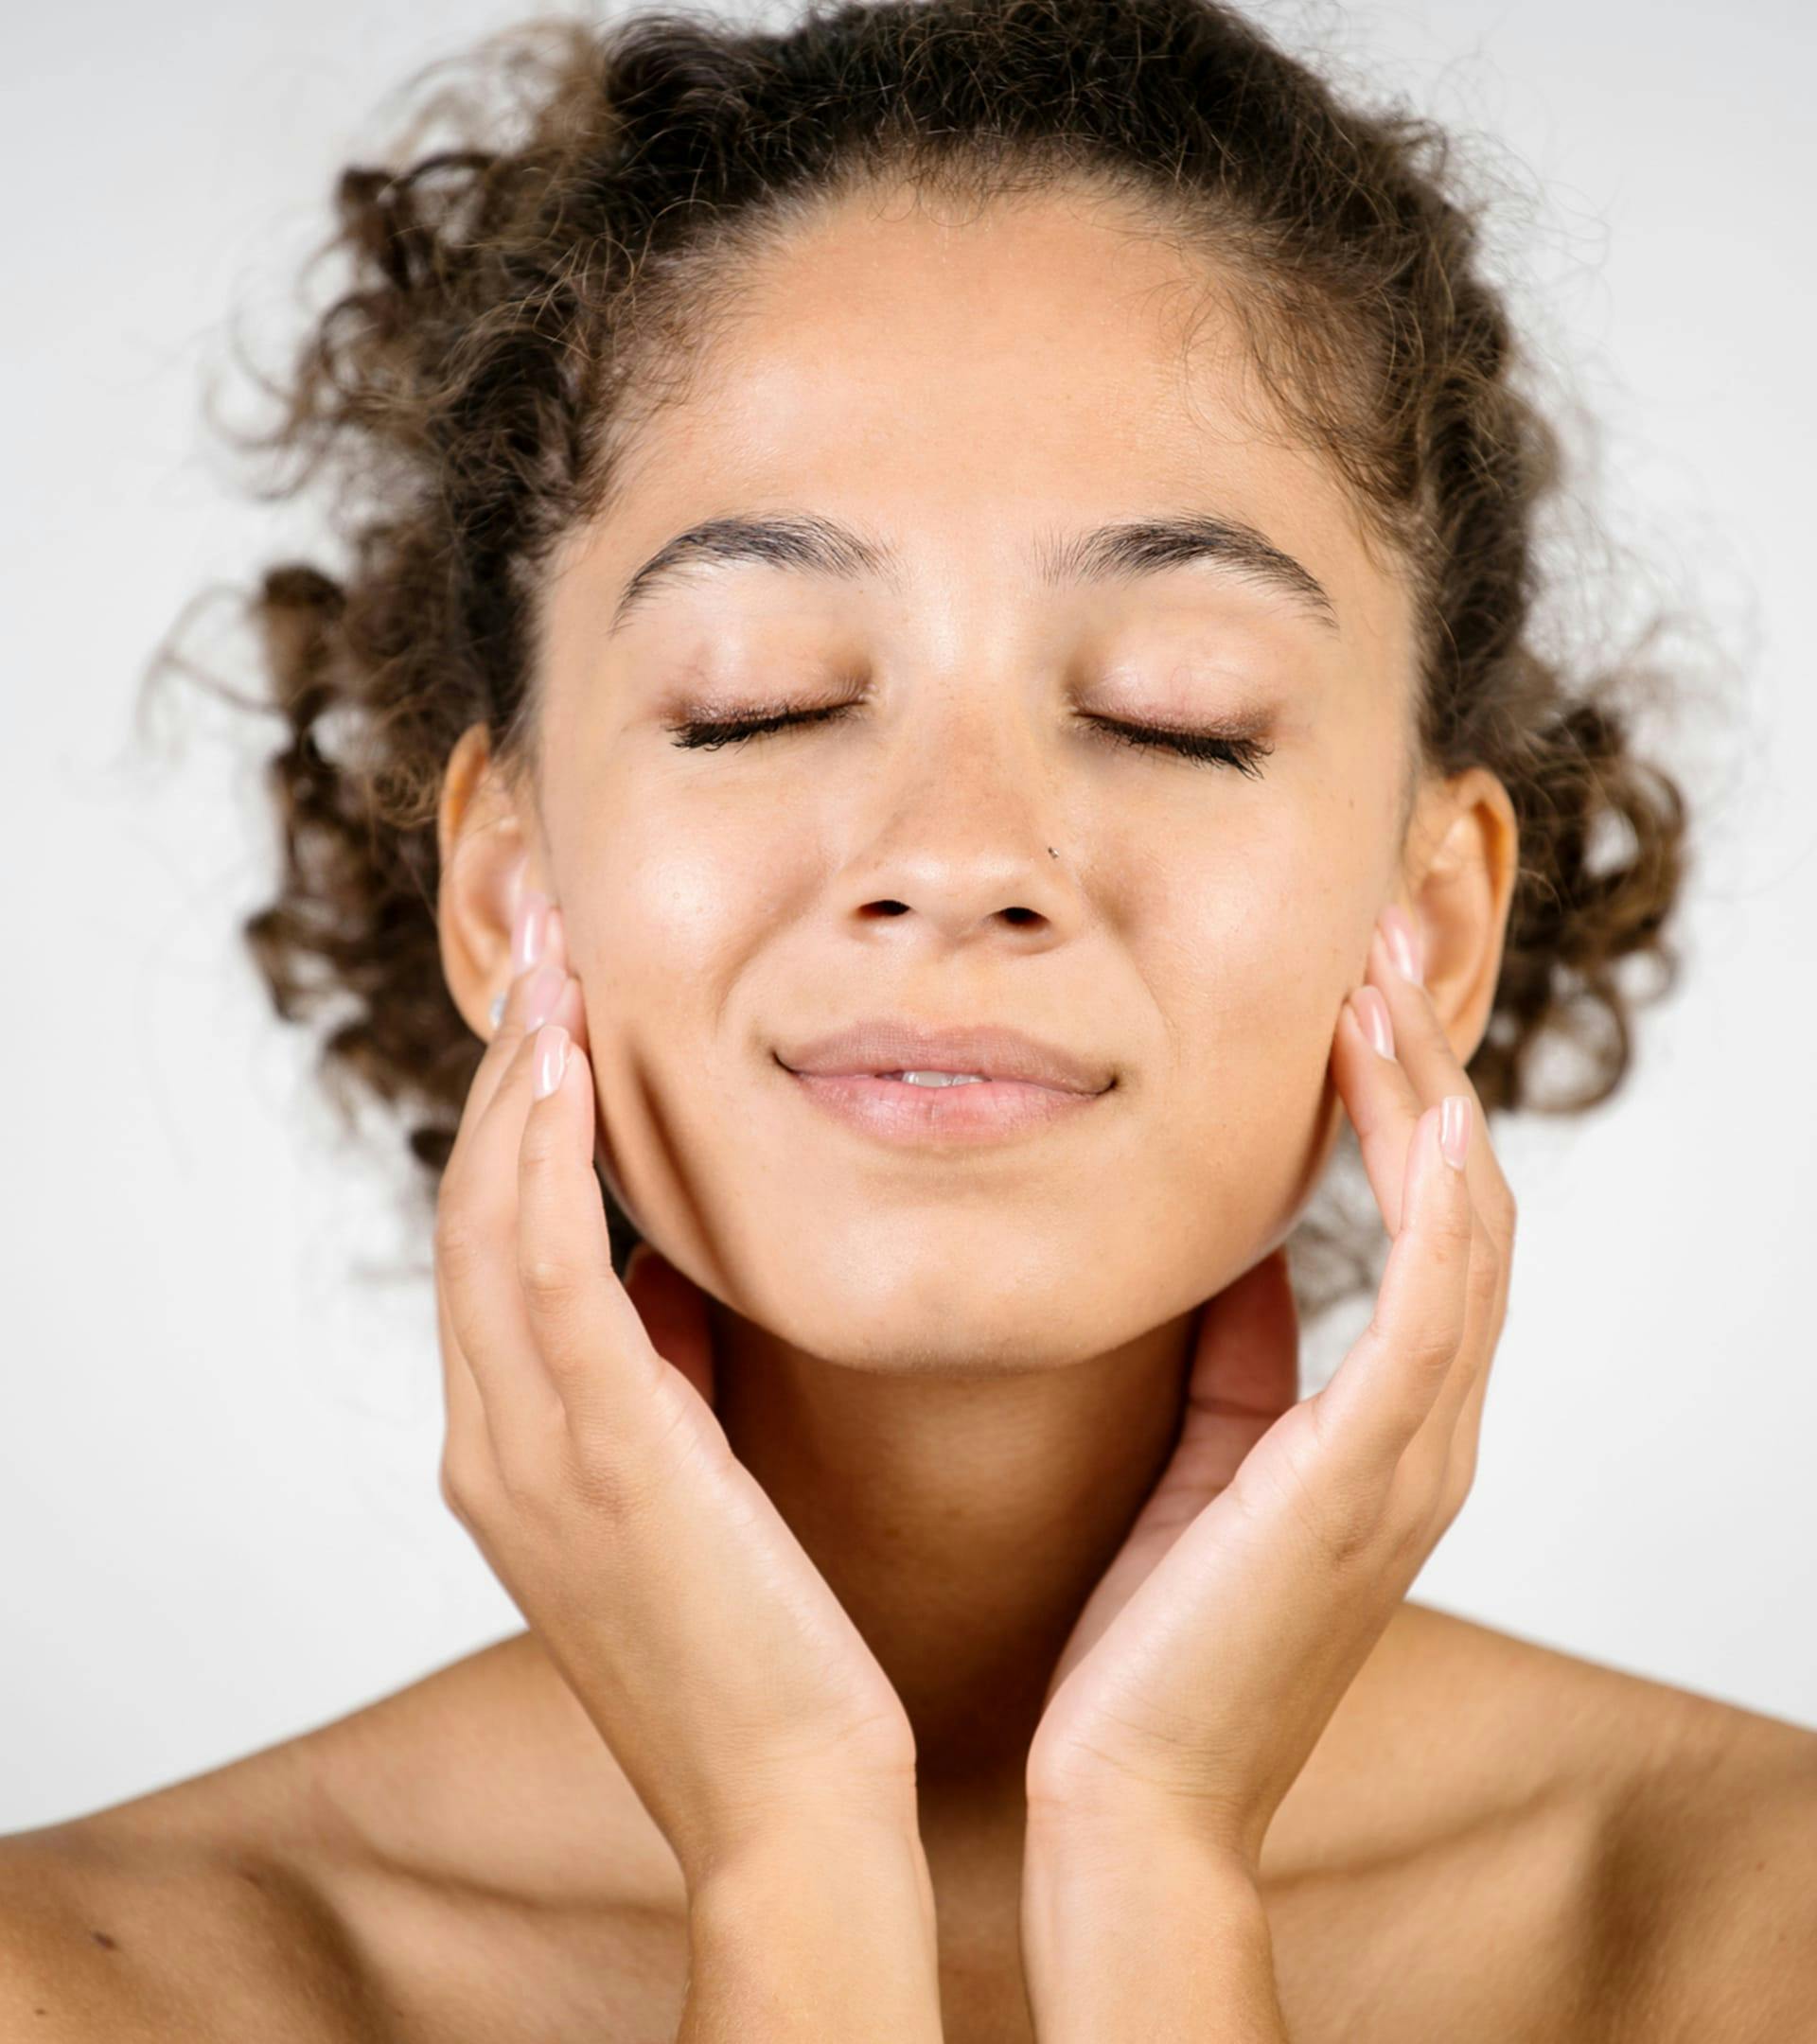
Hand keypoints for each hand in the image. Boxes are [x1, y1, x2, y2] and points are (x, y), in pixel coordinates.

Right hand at [433, 889, 917, 1883]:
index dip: (512, 1128)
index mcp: (517, 1456)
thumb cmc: (773, 1645)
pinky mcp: (595, 1454)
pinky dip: (541, 1157)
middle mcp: (493, 1446)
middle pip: (467, 1216)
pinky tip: (572, 1065)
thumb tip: (674, 1282)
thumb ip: (662, 1383)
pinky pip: (541, 1269)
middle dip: (502, 1076)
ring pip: (483, 1223)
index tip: (559, 1016)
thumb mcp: (692, 1488)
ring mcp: (527, 1453)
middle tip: (545, 953)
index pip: (491, 1254)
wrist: (796, 1798)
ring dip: (515, 1086)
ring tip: (554, 972)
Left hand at [1023, 907, 1514, 1875]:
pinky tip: (1415, 1099)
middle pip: (1465, 1204)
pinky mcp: (1369, 1479)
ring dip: (1429, 1096)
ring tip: (1382, 977)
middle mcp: (1424, 1433)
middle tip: (1381, 941)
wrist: (1126, 1795)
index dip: (1402, 1103)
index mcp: (1384, 1429)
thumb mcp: (1200, 1459)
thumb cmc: (1148, 1636)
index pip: (1427, 1229)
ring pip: (1466, 1232)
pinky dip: (1436, 1197)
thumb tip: (1229, 1251)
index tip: (1351, 992)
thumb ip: (1235, 1356)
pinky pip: (1435, 1308)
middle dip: (1426, 1066)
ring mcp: (1412, 1458)